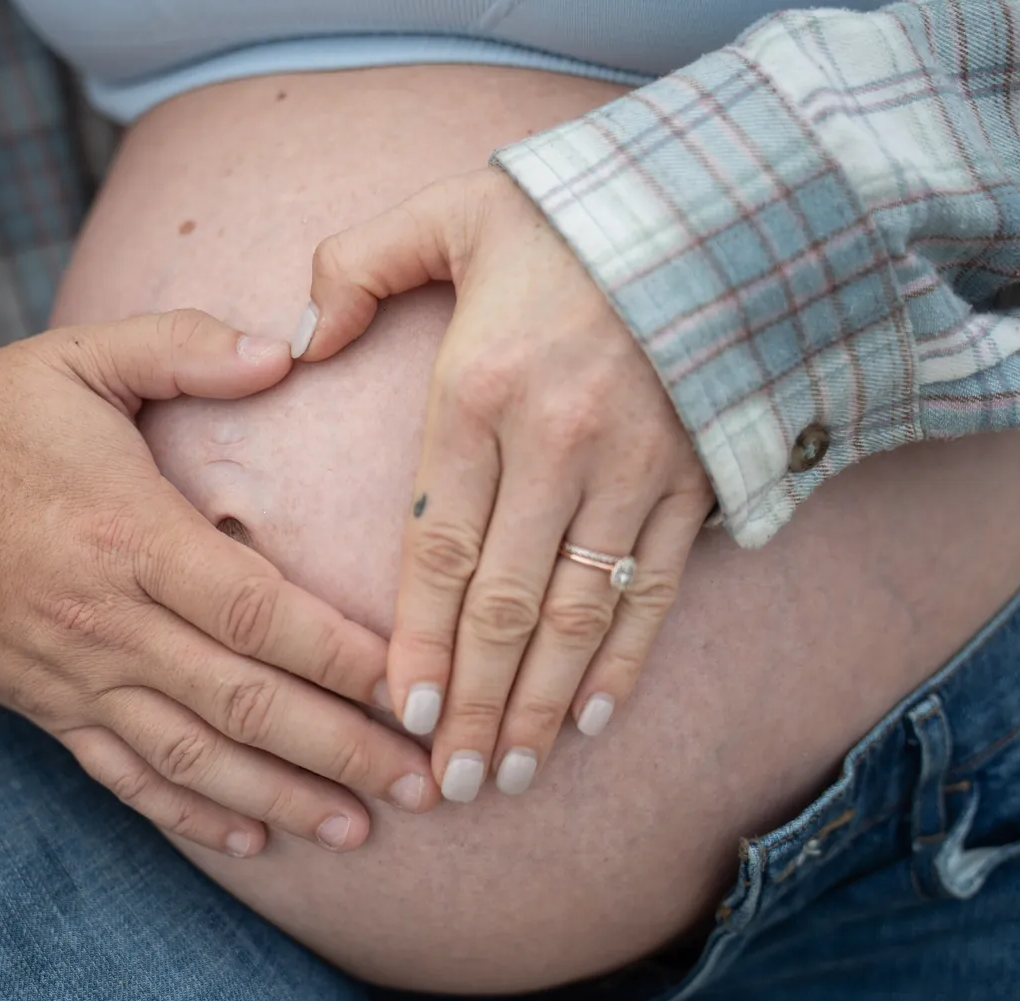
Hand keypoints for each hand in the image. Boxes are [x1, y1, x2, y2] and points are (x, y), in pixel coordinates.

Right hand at [0, 311, 439, 856]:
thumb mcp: (77, 357)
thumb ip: (182, 345)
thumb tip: (286, 348)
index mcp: (129, 533)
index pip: (258, 612)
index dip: (345, 659)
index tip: (418, 688)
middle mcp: (107, 621)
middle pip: (245, 703)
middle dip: (343, 749)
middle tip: (426, 783)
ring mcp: (74, 678)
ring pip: (194, 759)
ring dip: (283, 800)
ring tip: (361, 829)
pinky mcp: (46, 709)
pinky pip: (125, 779)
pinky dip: (190, 817)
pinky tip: (250, 843)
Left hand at [295, 168, 713, 801]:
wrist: (723, 199)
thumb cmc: (567, 210)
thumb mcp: (446, 211)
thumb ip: (355, 268)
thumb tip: (296, 340)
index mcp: (479, 392)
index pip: (437, 549)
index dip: (417, 645)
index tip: (400, 716)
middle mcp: (556, 446)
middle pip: (502, 607)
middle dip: (474, 705)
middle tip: (450, 783)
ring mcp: (633, 472)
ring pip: (576, 616)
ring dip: (541, 705)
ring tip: (511, 774)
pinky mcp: (693, 480)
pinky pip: (654, 590)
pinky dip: (624, 661)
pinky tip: (594, 719)